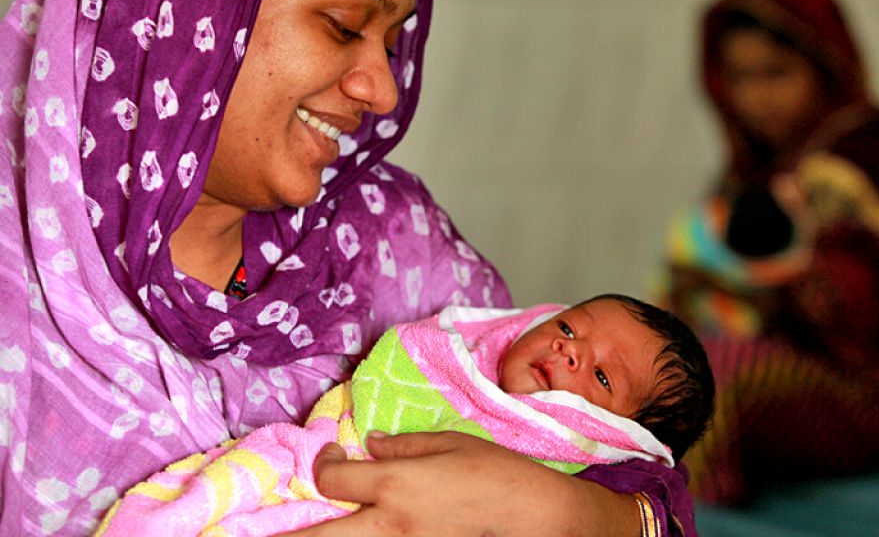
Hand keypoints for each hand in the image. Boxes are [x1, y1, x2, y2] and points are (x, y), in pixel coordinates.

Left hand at [275, 431, 638, 536]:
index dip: (322, 464)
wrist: (532, 517)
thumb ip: (403, 445)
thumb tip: (372, 445)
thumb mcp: (449, 444)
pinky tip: (347, 534)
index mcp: (396, 485)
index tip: (330, 456)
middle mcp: (390, 524)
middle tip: (252, 530)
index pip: (333, 480)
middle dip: (286, 535)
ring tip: (295, 534)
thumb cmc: (497, 474)